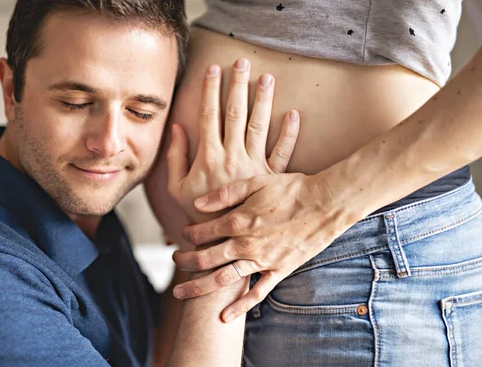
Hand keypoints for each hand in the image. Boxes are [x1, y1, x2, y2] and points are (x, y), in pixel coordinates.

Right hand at [167, 58, 299, 224]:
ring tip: (267, 78)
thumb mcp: (176, 187)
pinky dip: (289, 134)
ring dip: (263, 101)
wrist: (222, 238)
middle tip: (242, 62)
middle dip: (237, 85)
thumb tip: (177, 127)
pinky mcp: (269, 177)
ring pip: (259, 127)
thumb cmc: (197, 211)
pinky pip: (282, 153)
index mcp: (208, 156)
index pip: (208, 115)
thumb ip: (175, 156)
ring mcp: (253, 166)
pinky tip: (294, 114)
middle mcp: (232, 156)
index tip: (213, 69)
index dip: (210, 90)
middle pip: (235, 114)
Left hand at [171, 172, 356, 322]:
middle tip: (173, 261)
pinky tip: (225, 317)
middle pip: (205, 259)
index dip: (188, 234)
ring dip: (199, 286)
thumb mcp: (255, 182)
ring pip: (223, 279)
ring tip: (181, 292)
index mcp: (238, 221)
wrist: (326, 203)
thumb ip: (224, 194)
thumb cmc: (291, 188)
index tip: (183, 234)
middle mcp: (246, 244)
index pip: (202, 232)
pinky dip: (240, 306)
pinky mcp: (279, 270)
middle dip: (184, 262)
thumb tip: (197, 204)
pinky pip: (257, 293)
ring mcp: (262, 260)